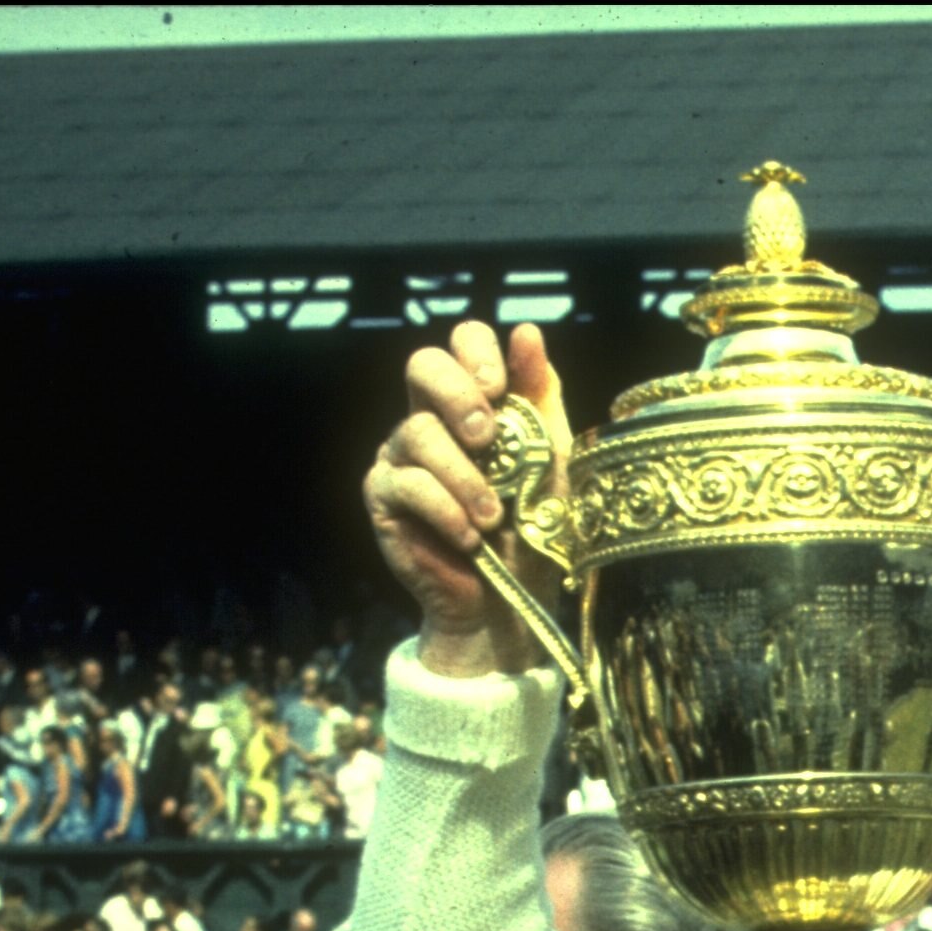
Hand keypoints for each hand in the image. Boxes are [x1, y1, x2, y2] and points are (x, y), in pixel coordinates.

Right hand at [362, 320, 572, 678]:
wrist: (510, 599)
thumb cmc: (532, 526)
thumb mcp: (548, 458)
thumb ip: (538, 398)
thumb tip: (528, 331)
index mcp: (472, 402)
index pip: (460, 343)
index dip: (477, 354)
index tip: (502, 389)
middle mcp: (430, 419)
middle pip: (421, 364)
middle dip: (459, 395)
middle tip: (489, 437)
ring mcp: (401, 455)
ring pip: (418, 432)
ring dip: (465, 477)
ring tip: (492, 517)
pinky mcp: (383, 496)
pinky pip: (407, 484)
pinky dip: (445, 511)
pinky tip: (469, 537)